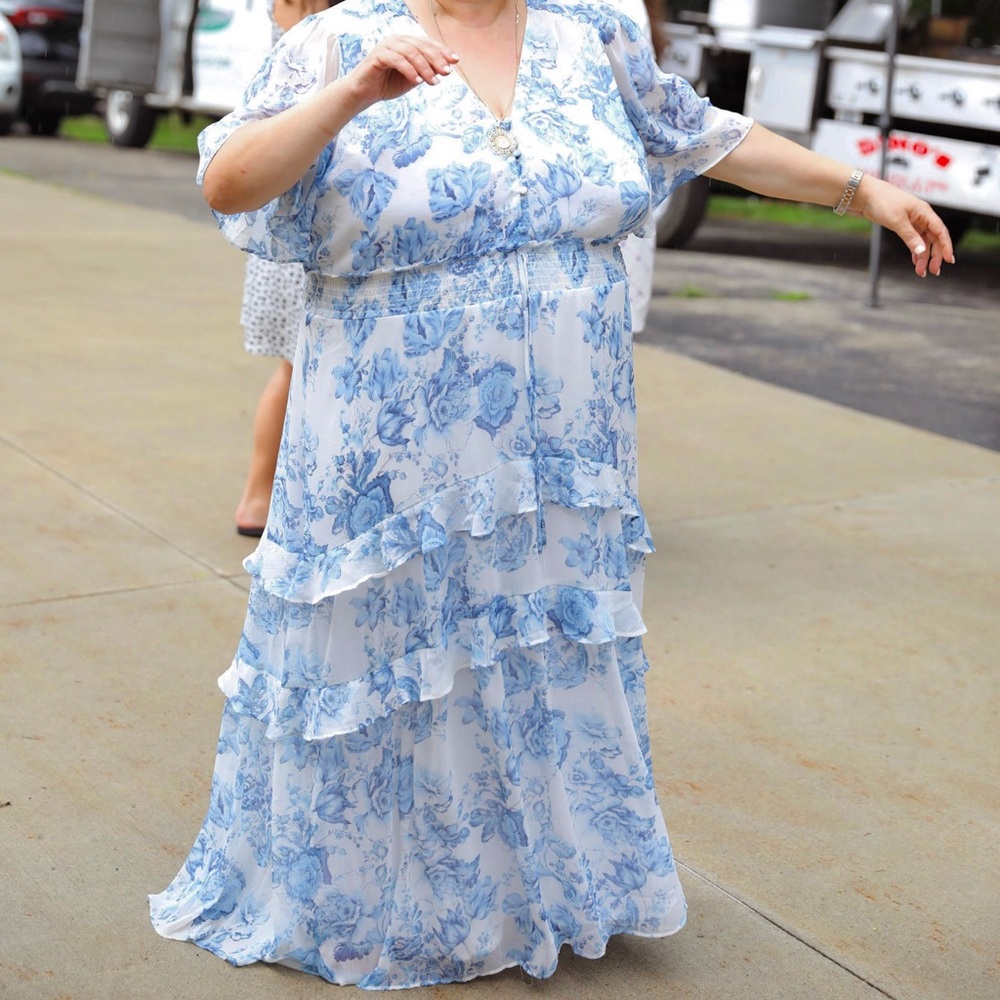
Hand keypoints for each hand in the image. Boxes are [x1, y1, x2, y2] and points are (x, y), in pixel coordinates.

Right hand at [344, 35, 458, 110]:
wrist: (365, 93)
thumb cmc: (388, 84)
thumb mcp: (413, 79)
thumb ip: (426, 72)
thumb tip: (445, 69)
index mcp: (406, 43)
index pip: (427, 43)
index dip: (442, 51)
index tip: (455, 61)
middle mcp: (396, 41)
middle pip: (421, 46)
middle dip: (436, 59)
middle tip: (447, 73)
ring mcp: (386, 46)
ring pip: (411, 52)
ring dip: (424, 68)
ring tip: (433, 82)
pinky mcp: (377, 56)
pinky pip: (396, 60)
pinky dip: (409, 70)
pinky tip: (417, 81)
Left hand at [854, 175, 955, 277]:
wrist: (866, 195)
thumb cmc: (882, 202)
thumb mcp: (897, 221)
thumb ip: (910, 237)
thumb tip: (921, 252)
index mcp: (924, 212)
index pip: (940, 231)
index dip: (946, 246)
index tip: (949, 260)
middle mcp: (921, 217)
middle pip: (934, 238)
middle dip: (934, 255)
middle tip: (933, 271)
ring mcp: (913, 221)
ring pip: (923, 241)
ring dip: (923, 256)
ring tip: (921, 272)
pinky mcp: (903, 225)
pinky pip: (914, 240)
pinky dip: (915, 251)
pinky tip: (915, 261)